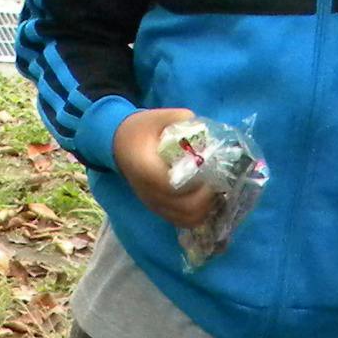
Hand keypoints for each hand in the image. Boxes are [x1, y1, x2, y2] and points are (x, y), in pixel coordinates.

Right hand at [110, 108, 219, 229]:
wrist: (119, 145)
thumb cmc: (139, 130)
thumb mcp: (156, 117)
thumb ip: (179, 118)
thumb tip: (204, 127)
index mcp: (146, 169)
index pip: (174, 186)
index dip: (197, 183)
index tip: (211, 170)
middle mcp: (149, 192)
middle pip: (185, 207)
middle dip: (207, 197)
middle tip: (218, 181)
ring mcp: (154, 203)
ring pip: (186, 219)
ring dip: (206, 208)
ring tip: (215, 191)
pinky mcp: (159, 209)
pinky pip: (182, 221)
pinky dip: (198, 214)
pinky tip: (206, 199)